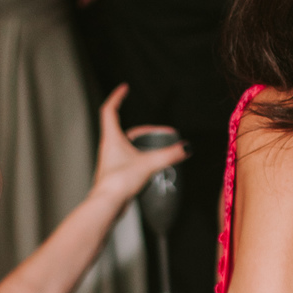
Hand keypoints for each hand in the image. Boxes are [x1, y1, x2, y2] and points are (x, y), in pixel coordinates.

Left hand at [91, 84, 189, 204]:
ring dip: (141, 144)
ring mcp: (111, 161)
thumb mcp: (148, 164)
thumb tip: (185, 148)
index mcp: (112, 138)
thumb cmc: (118, 182)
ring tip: (157, 147)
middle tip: (160, 131)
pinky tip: (149, 166)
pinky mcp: (115, 174)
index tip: (124, 88)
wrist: (107, 204)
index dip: (117, 97)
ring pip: (126, 146)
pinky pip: (128, 159)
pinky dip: (139, 157)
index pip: (110, 110)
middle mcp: (109, 148)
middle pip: (124, 130)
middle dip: (143, 129)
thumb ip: (168, 155)